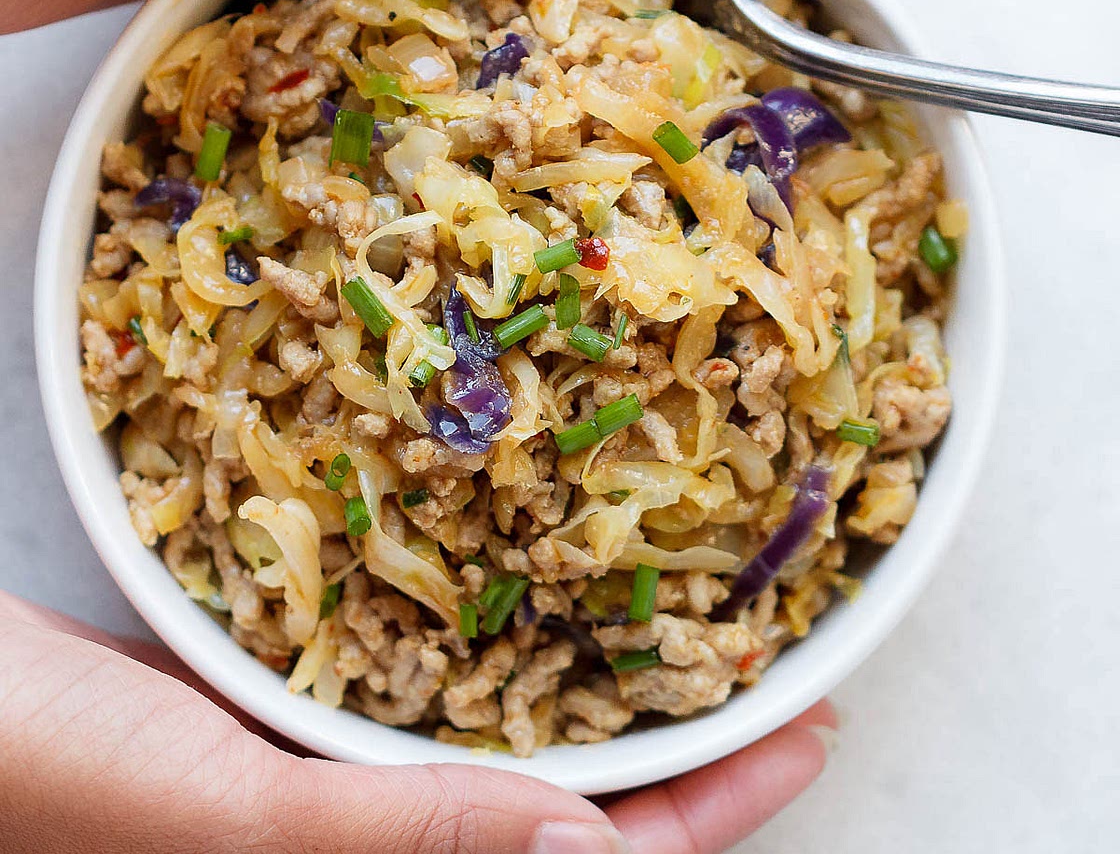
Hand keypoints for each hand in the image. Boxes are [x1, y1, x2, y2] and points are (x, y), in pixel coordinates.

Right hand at [0, 590, 834, 852]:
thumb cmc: (31, 770)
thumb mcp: (213, 810)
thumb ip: (392, 839)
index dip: (711, 814)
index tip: (808, 731)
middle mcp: (369, 829)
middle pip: (568, 805)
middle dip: (681, 747)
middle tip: (776, 670)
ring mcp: (334, 765)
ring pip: (509, 735)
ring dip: (598, 682)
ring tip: (681, 616)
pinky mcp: (294, 700)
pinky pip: (433, 678)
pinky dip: (496, 636)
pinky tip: (532, 580)